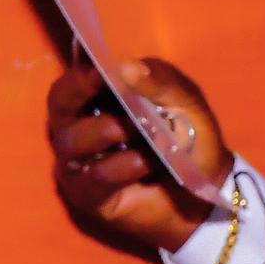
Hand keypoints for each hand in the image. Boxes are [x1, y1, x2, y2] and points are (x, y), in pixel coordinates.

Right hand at [45, 55, 233, 252]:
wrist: (206, 188)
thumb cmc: (190, 138)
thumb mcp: (184, 101)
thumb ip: (159, 81)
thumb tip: (126, 66)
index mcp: (98, 104)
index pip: (69, 87)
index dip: (78, 78)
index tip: (101, 72)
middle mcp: (78, 133)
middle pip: (58, 110)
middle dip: (78, 97)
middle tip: (107, 88)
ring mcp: (79, 166)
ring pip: (71, 143)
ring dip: (107, 131)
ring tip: (144, 132)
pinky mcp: (88, 197)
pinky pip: (95, 176)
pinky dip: (124, 165)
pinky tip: (147, 163)